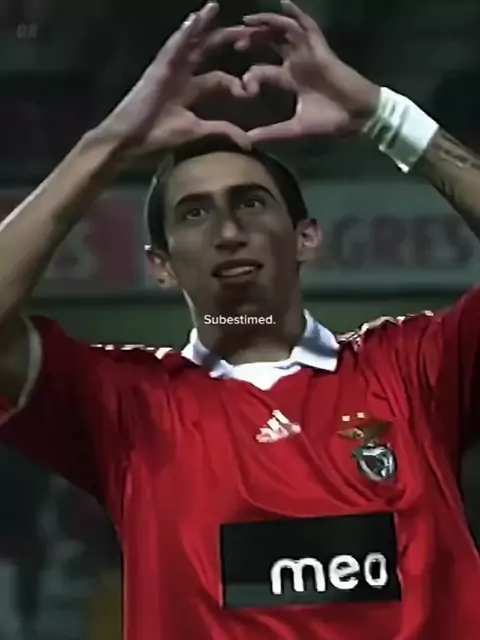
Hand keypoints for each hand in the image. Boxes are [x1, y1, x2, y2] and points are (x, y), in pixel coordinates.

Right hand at [93, 2, 251, 153]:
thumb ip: (221, 131)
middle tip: (247, 29)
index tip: (252, 91)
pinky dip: (184, 33)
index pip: (219, 79)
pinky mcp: (158, 69)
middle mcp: (180, 76)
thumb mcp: (196, 132)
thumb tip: (248, 144)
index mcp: (189, 91)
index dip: (237, 83)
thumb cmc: (156, 137)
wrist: (128, 141)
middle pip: (206, 52)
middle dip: (226, 40)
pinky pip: (173, 47)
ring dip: (202, 25)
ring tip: (214, 7)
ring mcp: (168, 70)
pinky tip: (195, 19)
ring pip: (189, 43)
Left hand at [239, 0, 379, 142]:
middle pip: (271, 43)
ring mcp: (309, 53)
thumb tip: (248, 140)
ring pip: (284, 31)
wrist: (357, 117)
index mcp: (289, 79)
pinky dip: (296, 15)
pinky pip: (308, 27)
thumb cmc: (330, 121)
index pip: (263, 70)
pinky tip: (283, 3)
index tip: (242, 88)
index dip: (250, 76)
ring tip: (248, 21)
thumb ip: (272, 132)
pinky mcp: (321, 49)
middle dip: (252, 39)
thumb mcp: (295, 128)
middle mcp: (297, 63)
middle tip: (234, 40)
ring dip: (266, 24)